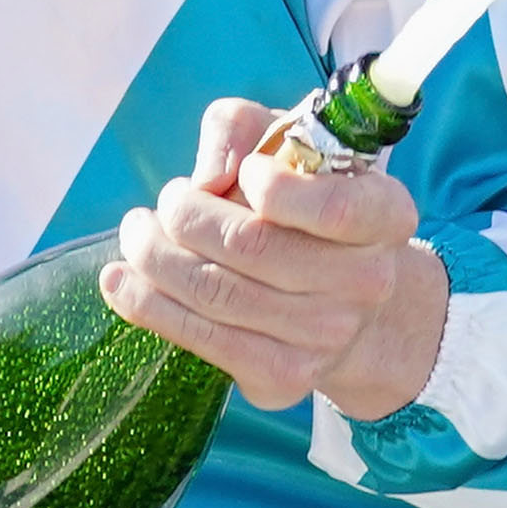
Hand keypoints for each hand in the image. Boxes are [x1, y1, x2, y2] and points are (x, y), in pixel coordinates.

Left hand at [101, 96, 447, 417]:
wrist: (342, 300)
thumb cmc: (302, 201)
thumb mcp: (285, 141)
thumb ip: (241, 129)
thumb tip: (209, 178)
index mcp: (384, 214)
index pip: (332, 207)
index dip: (272, 187)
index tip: (244, 173)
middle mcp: (367, 281)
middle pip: (251, 247)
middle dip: (184, 215)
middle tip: (165, 202)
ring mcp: (327, 337)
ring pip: (215, 293)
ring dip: (153, 256)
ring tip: (137, 233)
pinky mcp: (283, 378)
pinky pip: (201, 340)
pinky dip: (146, 305)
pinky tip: (122, 281)